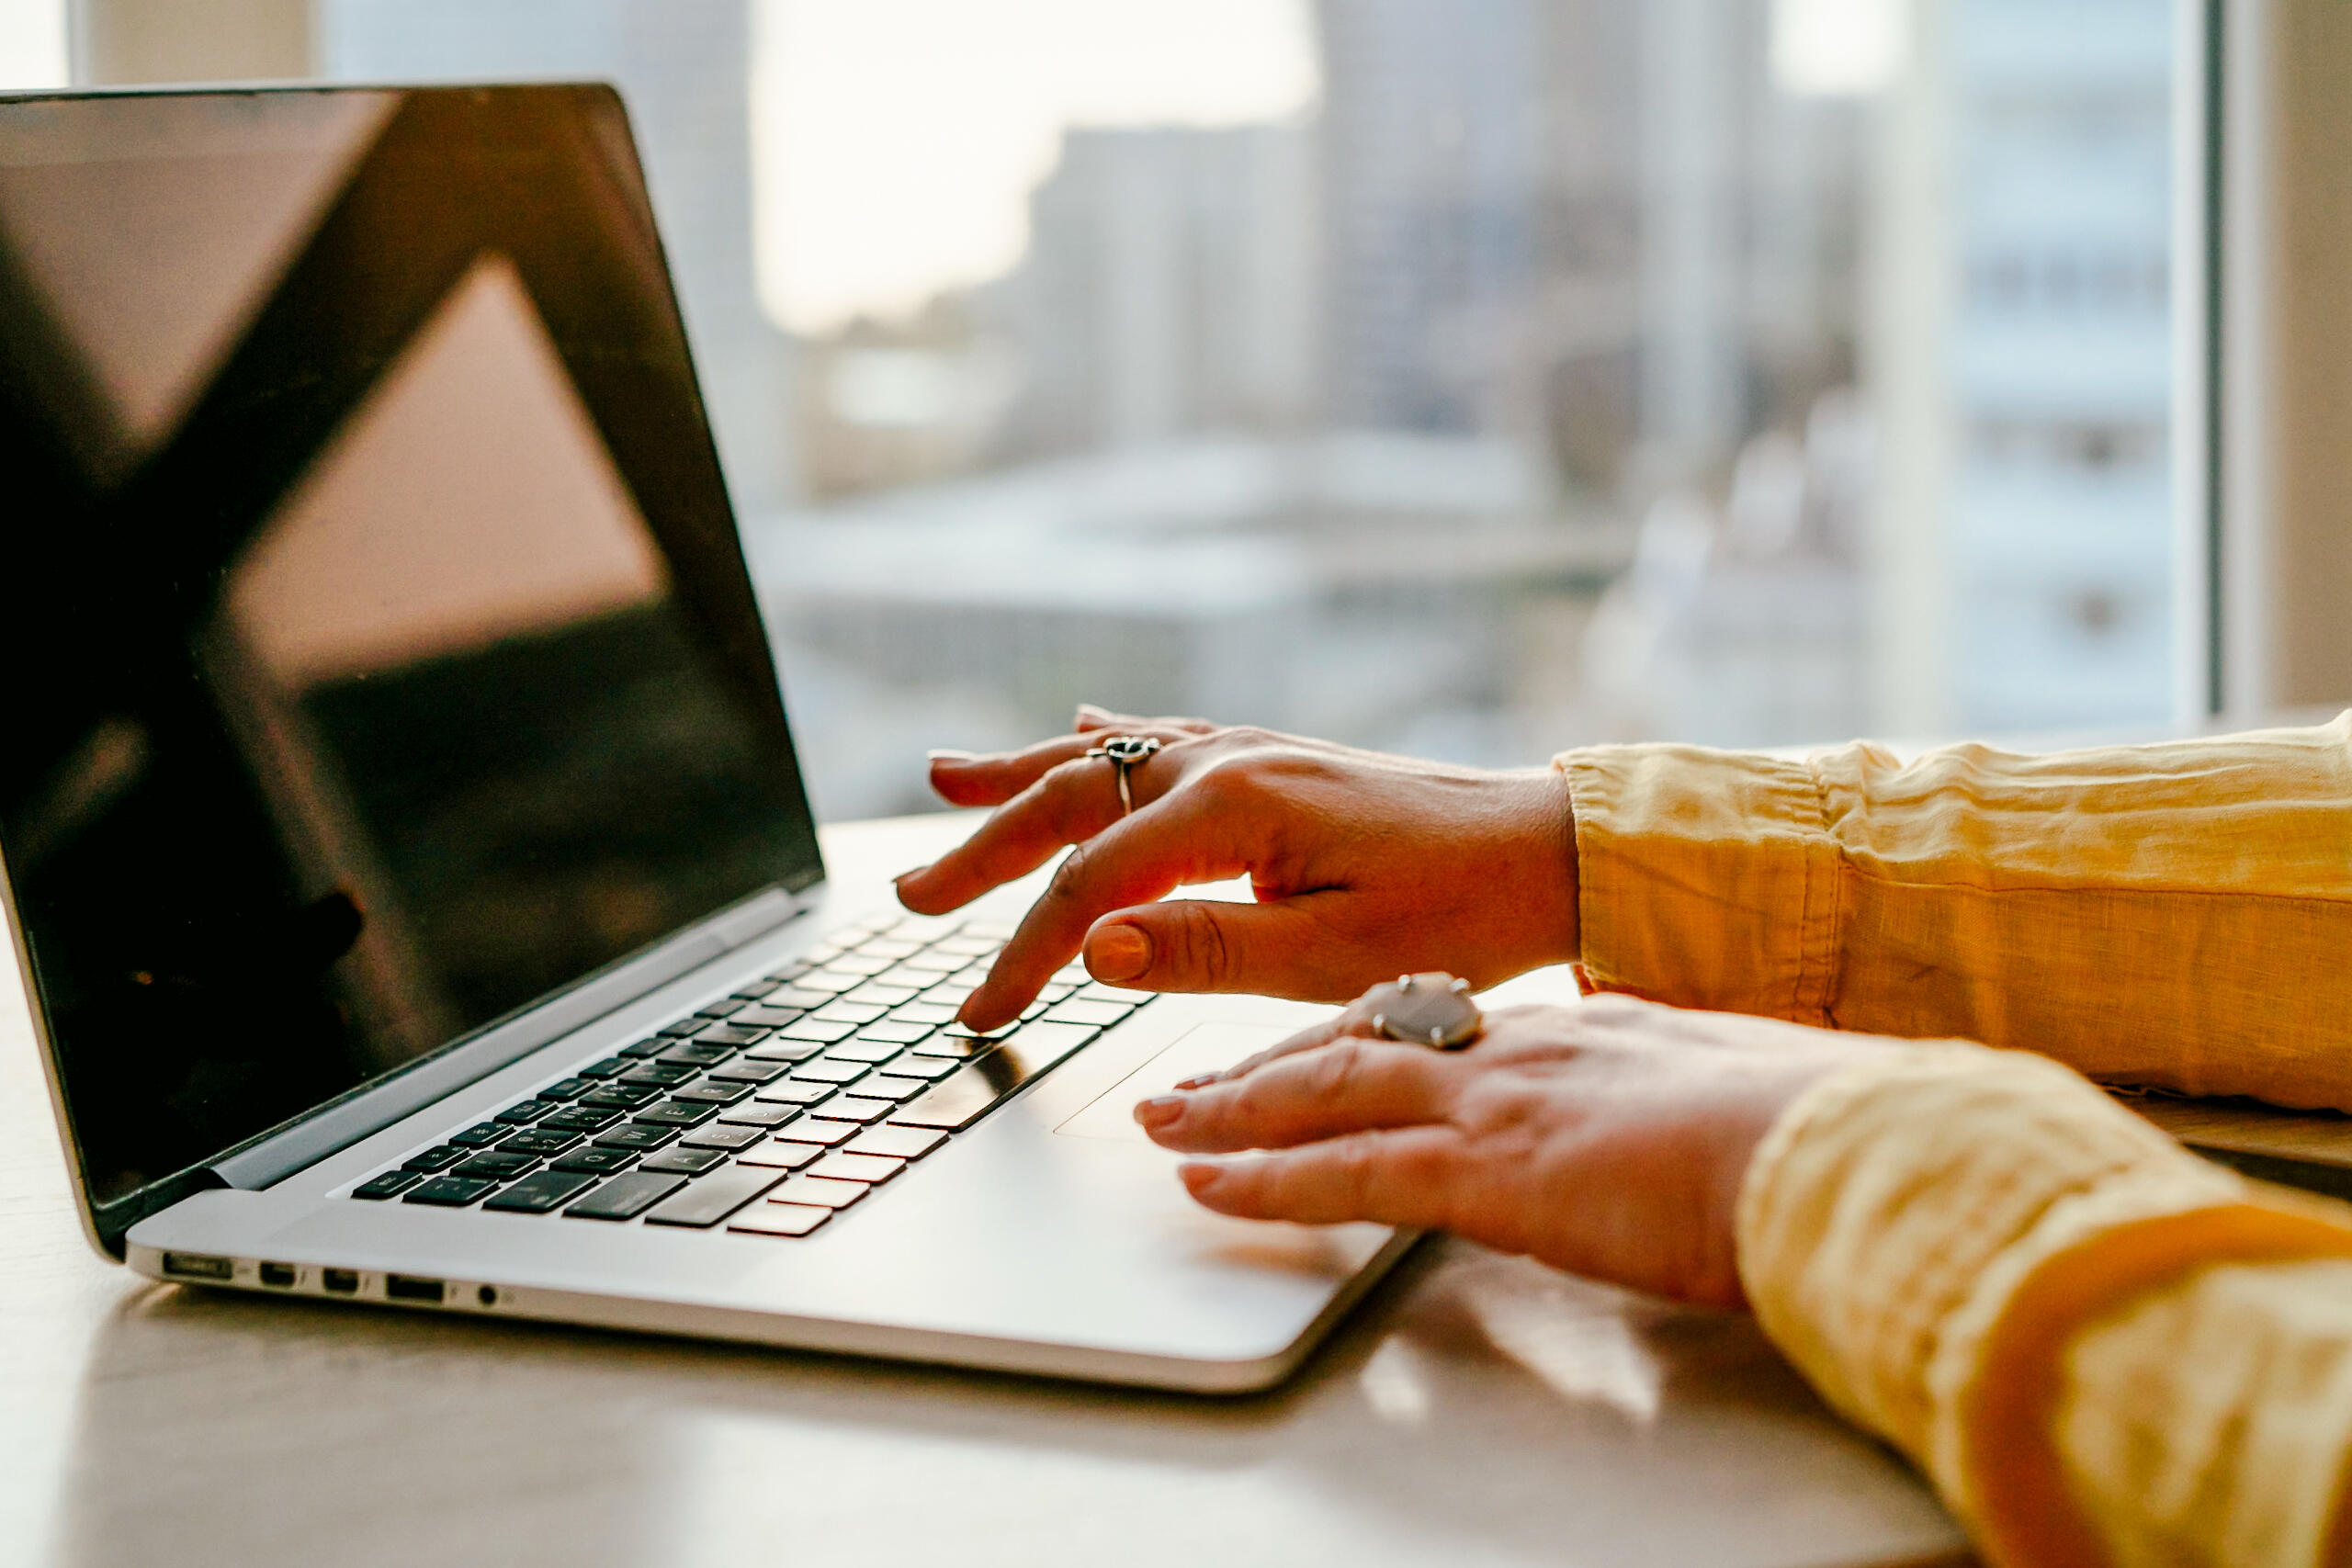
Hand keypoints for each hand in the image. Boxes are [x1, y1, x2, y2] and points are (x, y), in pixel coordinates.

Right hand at [895, 707, 1577, 1030]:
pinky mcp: (1273, 761)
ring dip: (1020, 779)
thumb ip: (1206, 951)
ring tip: (943, 778)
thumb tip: (1094, 948)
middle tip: (912, 898)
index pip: (1091, 887)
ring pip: (1104, 757)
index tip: (983, 1013)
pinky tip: (1071, 727)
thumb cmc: (1458, 915)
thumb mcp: (1333, 957)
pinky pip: (1159, 739)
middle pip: (1072, 802)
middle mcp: (1229, 762)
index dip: (1023, 952)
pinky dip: (1101, 741)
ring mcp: (1249, 752)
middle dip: (985, 850)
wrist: (1548, 851)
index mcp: (1234, 809)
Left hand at [1137, 993, 1885, 1308]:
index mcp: (1577, 1033)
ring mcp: (1498, 1104)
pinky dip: (1265, 1180)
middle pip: (1358, 1041)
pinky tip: (1209, 1186)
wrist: (1851, 1145)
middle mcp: (1520, 1052)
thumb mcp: (1725, 1097)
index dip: (1353, 1037)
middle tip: (1196, 1079)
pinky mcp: (1491, 1173)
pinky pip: (1347, 1174)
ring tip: (1167, 1123)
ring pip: (1328, 1092)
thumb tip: (1666, 1127)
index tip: (1301, 1049)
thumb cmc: (1814, 1132)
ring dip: (1234, 1110)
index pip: (1433, 1026)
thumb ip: (1666, 1101)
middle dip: (1266, 1065)